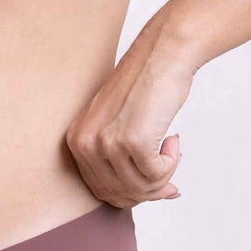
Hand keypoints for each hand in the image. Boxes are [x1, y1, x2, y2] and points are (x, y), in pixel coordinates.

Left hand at [64, 19, 196, 208]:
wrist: (162, 55)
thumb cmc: (146, 86)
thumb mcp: (119, 125)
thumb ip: (123, 161)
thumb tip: (151, 195)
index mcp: (77, 141)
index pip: (101, 190)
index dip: (132, 195)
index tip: (157, 188)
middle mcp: (86, 143)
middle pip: (120, 193)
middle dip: (150, 191)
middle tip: (171, 180)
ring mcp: (107, 143)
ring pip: (140, 188)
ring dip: (164, 176)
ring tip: (172, 151)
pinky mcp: (132, 142)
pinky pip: (156, 175)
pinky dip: (171, 164)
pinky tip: (173, 140)